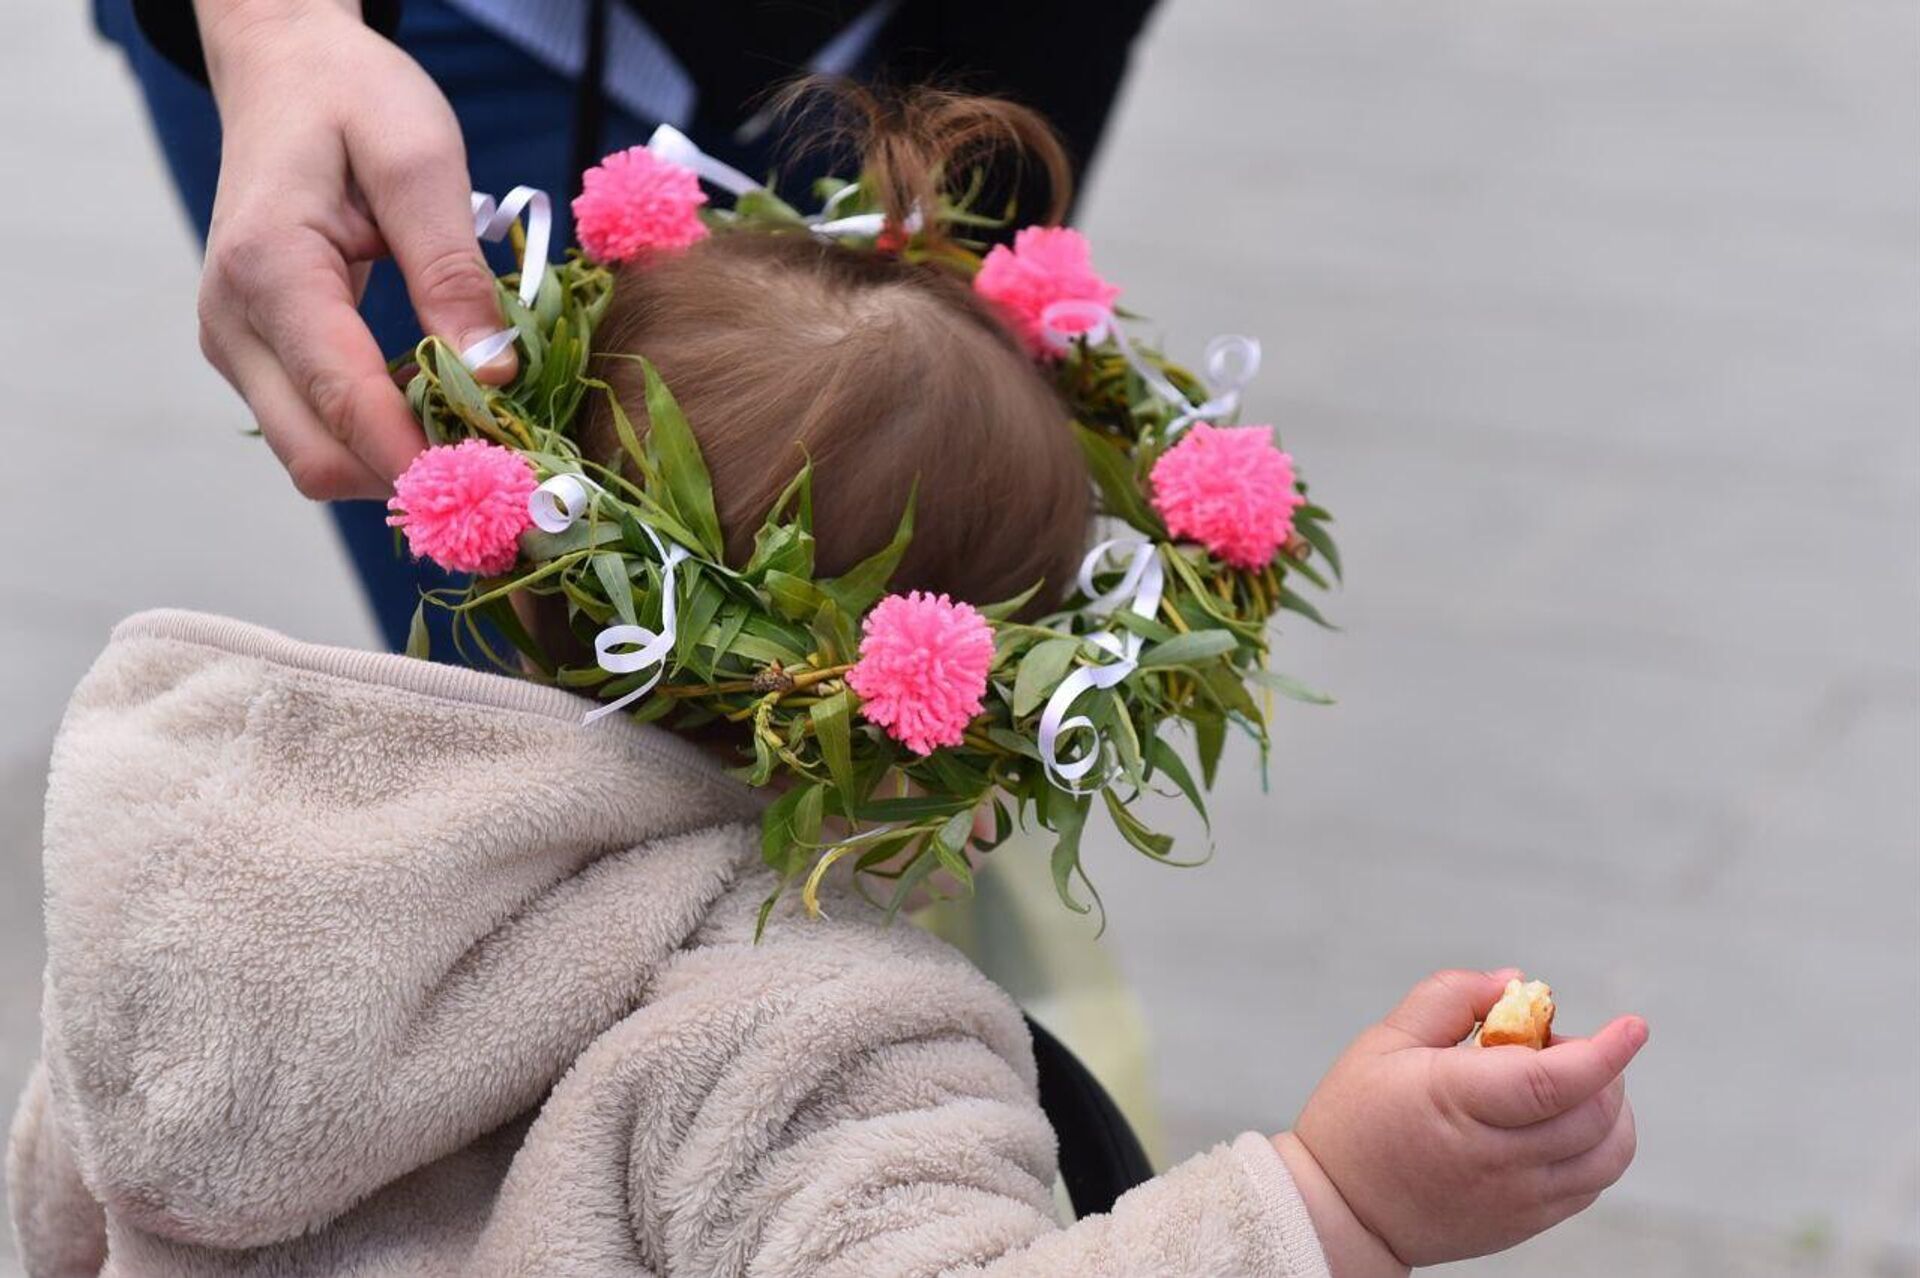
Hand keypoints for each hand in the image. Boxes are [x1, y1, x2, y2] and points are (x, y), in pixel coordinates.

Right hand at [195, 0, 512, 499]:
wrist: (284, 72)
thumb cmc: (351, 98)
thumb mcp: (419, 159)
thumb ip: (451, 270)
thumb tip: (493, 375)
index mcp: (268, 268)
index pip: (344, 401)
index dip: (423, 458)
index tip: (504, 482)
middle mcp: (233, 323)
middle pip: (320, 458)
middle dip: (412, 477)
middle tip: (508, 470)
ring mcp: (237, 347)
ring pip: (317, 457)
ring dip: (400, 464)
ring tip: (486, 438)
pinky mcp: (256, 357)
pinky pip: (319, 429)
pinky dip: (383, 439)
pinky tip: (445, 411)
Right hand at [1280, 969, 1645, 1271]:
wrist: (1342, 1211)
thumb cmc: (1358, 1118)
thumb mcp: (1386, 1040)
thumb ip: (1450, 998)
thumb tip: (1514, 983)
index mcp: (1456, 1101)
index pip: (1553, 1081)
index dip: (1605, 1052)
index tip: (1634, 1026)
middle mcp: (1495, 1157)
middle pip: (1593, 1115)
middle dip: (1601, 1068)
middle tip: (1554, 1044)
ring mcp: (1517, 1198)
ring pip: (1607, 1154)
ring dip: (1611, 1109)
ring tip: (1568, 1084)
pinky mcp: (1526, 1223)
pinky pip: (1591, 1183)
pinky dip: (1598, 1144)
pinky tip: (1561, 1121)